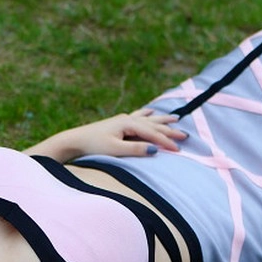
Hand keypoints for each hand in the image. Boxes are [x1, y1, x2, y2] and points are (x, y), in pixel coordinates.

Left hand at [27, 109, 186, 161]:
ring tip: (176, 118)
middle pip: (154, 125)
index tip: (179, 150)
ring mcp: (123, 120)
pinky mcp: (118, 123)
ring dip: (162, 119)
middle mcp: (128, 119)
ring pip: (148, 119)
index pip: (153, 134)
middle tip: (186, 135)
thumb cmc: (94, 146)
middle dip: (170, 130)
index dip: (167, 142)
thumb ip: (136, 149)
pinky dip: (146, 114)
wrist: (75, 140)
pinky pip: (137, 116)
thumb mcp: (115, 150)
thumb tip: (155, 149)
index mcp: (128, 124)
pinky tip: (150, 111)